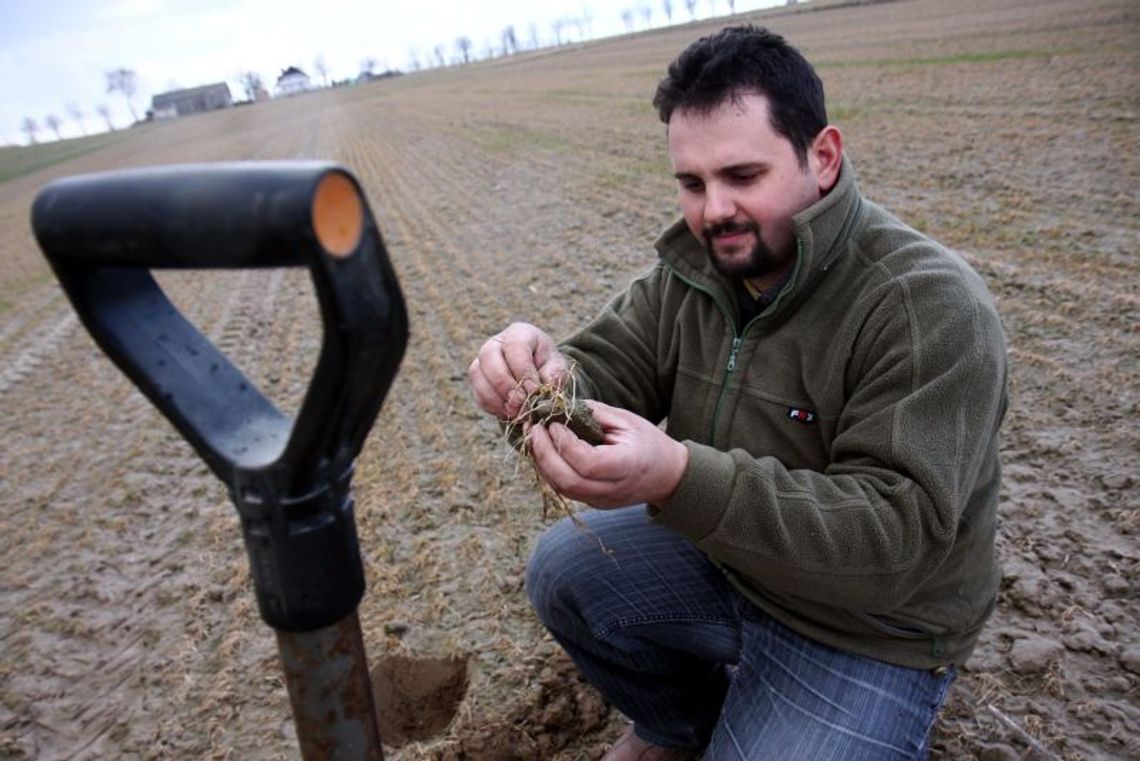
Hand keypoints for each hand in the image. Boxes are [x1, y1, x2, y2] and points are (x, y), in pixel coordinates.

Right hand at [468, 322, 570, 418]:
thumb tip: (540, 390)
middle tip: (521, 402)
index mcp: (519, 334)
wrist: (539, 376)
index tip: (534, 390)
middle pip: (488, 357)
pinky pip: (478, 394)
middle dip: (504, 383)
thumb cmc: (549, 367)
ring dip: (496, 397)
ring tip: (516, 410)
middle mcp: (495, 343)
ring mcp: (482, 361)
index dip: (523, 370)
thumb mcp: (558, 368)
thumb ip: (553, 376)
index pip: (514, 347)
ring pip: (477, 375)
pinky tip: (509, 412)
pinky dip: (493, 406)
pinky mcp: (479, 381)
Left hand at [526, 400, 688, 508]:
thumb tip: (560, 407)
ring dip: (542, 462)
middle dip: (544, 454)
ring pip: (561, 488)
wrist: (668, 476)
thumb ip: (594, 414)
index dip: (565, 444)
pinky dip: (550, 469)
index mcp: (628, 466)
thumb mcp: (627, 421)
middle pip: (568, 481)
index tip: (553, 423)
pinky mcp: (593, 503)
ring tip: (534, 437)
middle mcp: (613, 490)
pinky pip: (565, 489)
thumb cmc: (649, 443)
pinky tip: (544, 450)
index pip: (587, 463)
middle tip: (533, 428)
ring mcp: (601, 500)